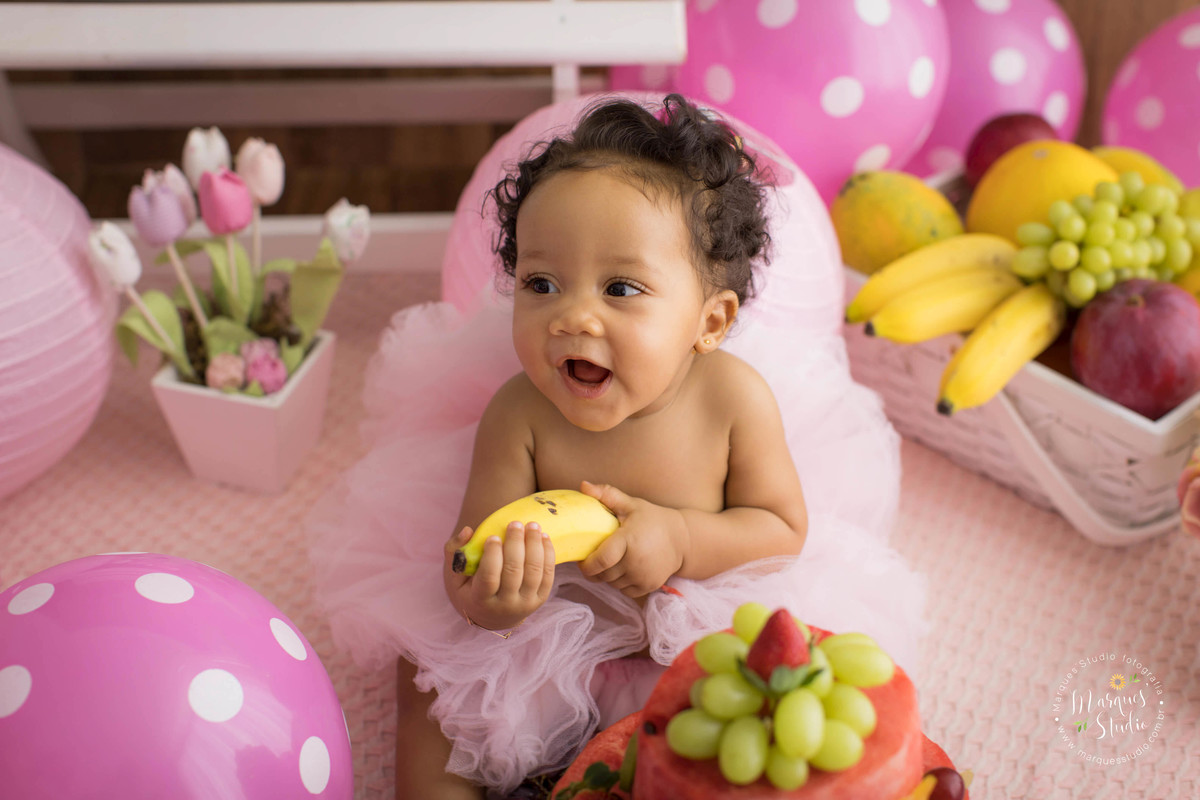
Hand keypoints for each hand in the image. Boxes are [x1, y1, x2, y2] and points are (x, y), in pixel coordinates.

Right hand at [443, 521, 555, 629]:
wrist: (492, 616)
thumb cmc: (470, 589)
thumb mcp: (455, 575)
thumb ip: (454, 551)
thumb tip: (467, 530)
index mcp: (481, 600)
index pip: (489, 578)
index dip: (492, 556)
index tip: (493, 536)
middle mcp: (505, 605)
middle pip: (514, 572)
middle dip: (516, 544)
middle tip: (514, 524)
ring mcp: (525, 603)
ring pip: (534, 572)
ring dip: (535, 546)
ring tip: (532, 526)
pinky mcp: (540, 599)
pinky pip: (548, 575)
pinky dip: (548, 554)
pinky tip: (543, 537)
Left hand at [577, 481, 686, 597]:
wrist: (682, 539)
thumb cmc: (652, 519)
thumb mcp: (631, 504)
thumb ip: (607, 495)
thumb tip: (583, 485)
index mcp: (629, 540)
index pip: (601, 560)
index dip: (587, 565)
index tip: (582, 559)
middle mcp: (636, 561)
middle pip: (603, 574)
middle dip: (595, 569)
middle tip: (594, 558)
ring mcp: (643, 576)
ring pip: (613, 584)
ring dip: (607, 576)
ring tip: (610, 562)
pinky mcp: (649, 586)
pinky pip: (625, 591)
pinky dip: (620, 583)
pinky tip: (624, 569)